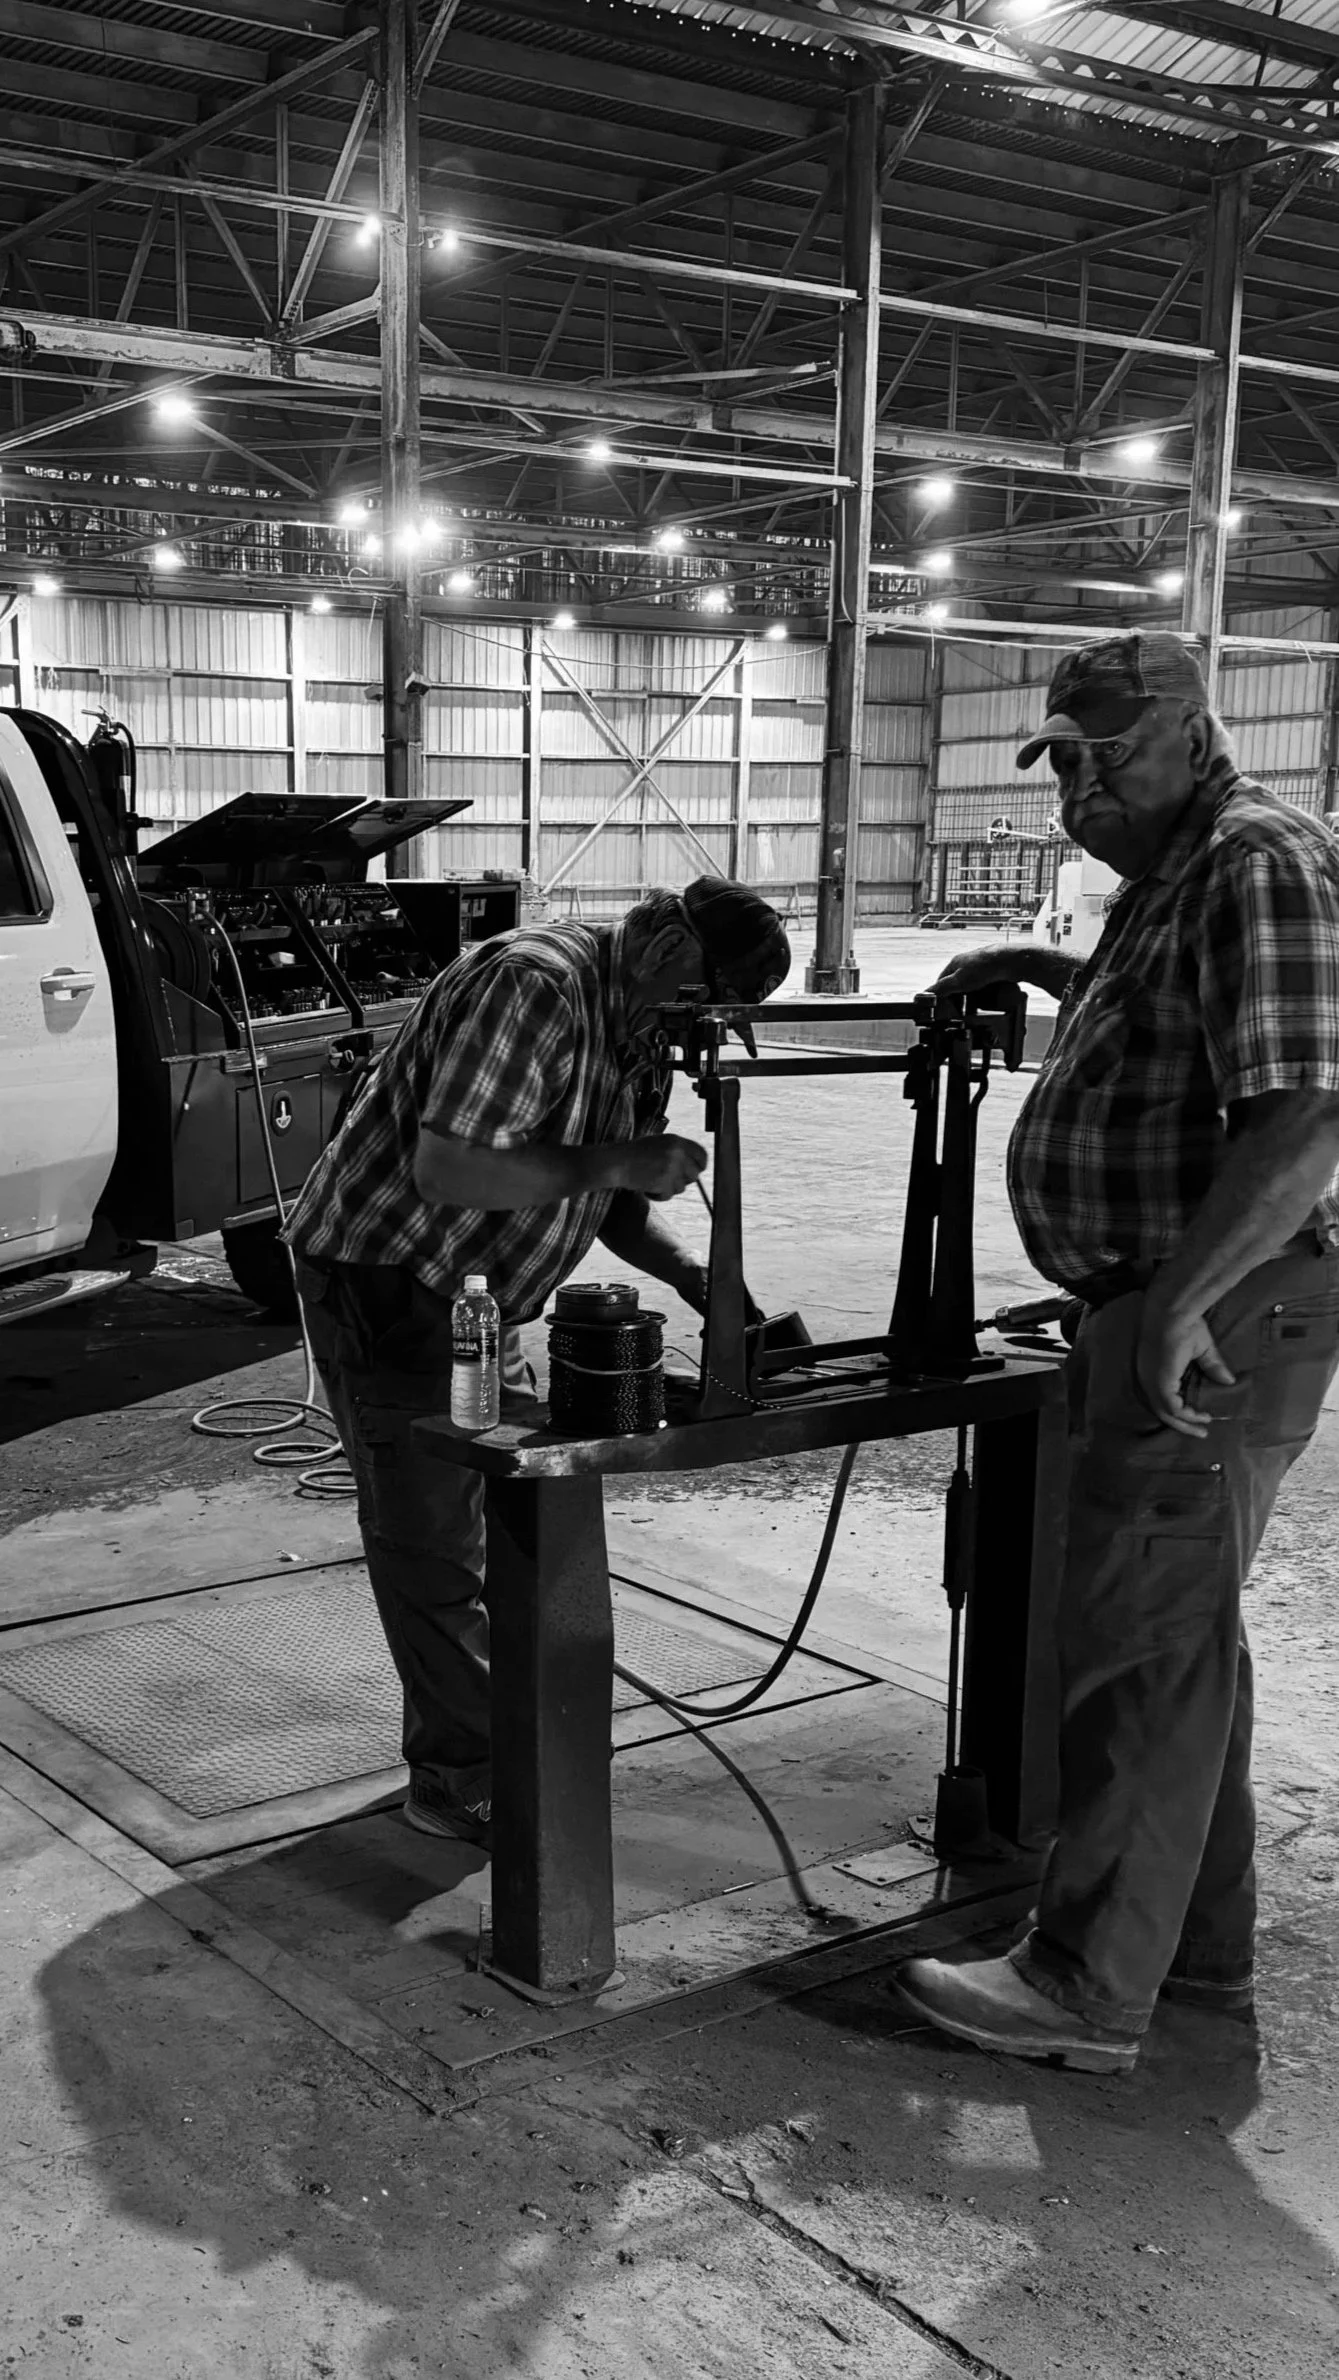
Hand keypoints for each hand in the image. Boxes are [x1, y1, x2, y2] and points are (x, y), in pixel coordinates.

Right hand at [619, 1133, 707, 1200]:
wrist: (617, 1162)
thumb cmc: (634, 1153)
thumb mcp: (659, 1143)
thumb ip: (677, 1151)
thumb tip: (695, 1167)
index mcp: (677, 1141)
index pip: (702, 1155)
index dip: (700, 1166)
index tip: (695, 1172)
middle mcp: (677, 1153)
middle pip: (695, 1174)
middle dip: (684, 1180)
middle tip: (669, 1180)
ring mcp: (671, 1168)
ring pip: (681, 1188)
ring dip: (668, 1188)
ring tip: (652, 1182)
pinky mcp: (664, 1182)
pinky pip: (668, 1195)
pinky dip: (658, 1196)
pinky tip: (647, 1188)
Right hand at [922, 943, 1023, 1000]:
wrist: (1010, 962)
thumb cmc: (985, 966)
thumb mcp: (958, 981)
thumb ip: (942, 988)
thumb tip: (927, 994)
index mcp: (955, 963)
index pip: (941, 980)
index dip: (940, 994)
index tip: (939, 1006)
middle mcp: (968, 964)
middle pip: (957, 984)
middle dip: (958, 996)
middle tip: (958, 1009)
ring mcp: (981, 968)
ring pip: (971, 986)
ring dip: (972, 996)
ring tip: (974, 1006)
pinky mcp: (993, 973)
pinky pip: (985, 987)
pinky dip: (984, 994)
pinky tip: (987, 1000)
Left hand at [1135, 1298, 1236, 1437]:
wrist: (1174, 1311)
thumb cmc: (1184, 1323)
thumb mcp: (1201, 1348)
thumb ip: (1211, 1365)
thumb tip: (1229, 1381)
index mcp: (1153, 1371)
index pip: (1161, 1398)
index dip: (1178, 1410)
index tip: (1196, 1416)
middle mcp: (1147, 1379)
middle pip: (1161, 1411)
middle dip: (1182, 1424)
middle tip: (1201, 1431)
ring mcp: (1151, 1381)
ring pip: (1165, 1413)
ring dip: (1185, 1422)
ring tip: (1203, 1427)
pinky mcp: (1160, 1381)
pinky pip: (1171, 1407)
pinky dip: (1186, 1415)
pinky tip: (1201, 1416)